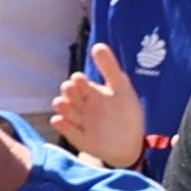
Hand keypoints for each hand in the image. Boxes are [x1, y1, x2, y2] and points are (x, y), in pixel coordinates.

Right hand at [45, 46, 149, 171]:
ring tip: (61, 103)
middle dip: (68, 92)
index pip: (80, 82)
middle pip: (70, 95)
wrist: (131, 144)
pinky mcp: (80, 138)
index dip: (78, 80)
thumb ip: (110, 68)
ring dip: (62, 107)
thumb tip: (97, 45)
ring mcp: (80, 122)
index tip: (81, 79)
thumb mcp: (121, 88)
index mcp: (92, 92)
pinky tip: (59, 121)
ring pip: (66, 111)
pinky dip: (63, 126)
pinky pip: (68, 131)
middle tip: (70, 89)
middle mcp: (83, 106)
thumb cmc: (126, 114)